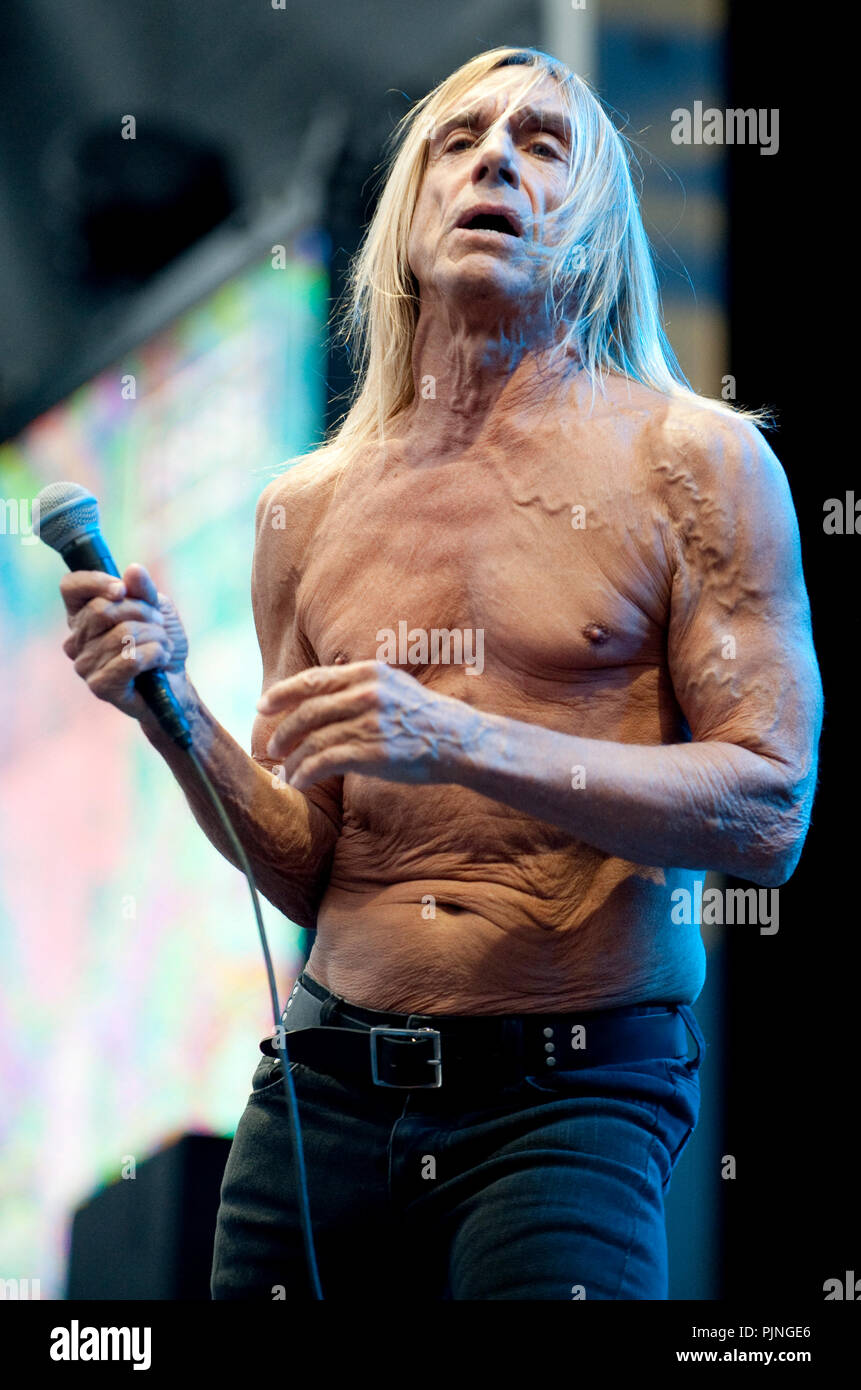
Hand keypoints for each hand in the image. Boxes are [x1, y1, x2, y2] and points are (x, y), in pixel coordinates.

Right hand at [60, 562, 189, 721]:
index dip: (96, 582)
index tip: (122, 589)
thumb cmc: (160, 643)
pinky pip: (131, 658)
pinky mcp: (99, 686)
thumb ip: (144, 589)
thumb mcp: (158, 608)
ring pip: (124, 634)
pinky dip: (156, 654)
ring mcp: (84, 665)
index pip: (71, 587)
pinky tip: (160, 661)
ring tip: (163, 646)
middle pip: (103, 609)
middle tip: (158, 625)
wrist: (174, 683)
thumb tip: (133, 570)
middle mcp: (76, 640)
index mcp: (82, 615)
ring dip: (156, 637)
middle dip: (143, 613)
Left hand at [257, 660, 480, 789]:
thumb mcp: (393, 686)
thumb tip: (321, 696)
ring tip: (286, 771)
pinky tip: (299, 782)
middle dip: (284, 731)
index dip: (283, 693)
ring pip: (312, 740)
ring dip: (293, 759)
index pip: (313, 680)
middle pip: (307, 711)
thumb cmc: (424, 717)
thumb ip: (359, 686)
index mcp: (368, 673)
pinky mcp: (372, 752)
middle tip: (274, 747)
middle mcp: (366, 693)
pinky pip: (324, 763)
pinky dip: (305, 773)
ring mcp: (369, 723)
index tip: (263, 705)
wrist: (459, 741)